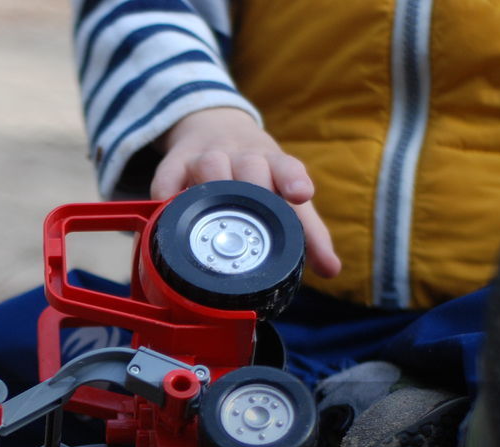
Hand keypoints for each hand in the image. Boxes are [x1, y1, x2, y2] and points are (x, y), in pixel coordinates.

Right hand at [151, 108, 341, 278]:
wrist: (215, 123)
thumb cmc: (258, 170)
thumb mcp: (284, 190)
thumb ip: (308, 231)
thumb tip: (332, 270)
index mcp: (274, 162)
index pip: (288, 167)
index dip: (293, 180)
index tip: (301, 193)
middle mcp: (243, 156)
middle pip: (250, 167)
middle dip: (253, 186)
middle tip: (253, 212)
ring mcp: (207, 156)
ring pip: (209, 166)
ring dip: (212, 186)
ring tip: (213, 215)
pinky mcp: (176, 161)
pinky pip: (167, 176)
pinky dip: (166, 194)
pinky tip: (167, 210)